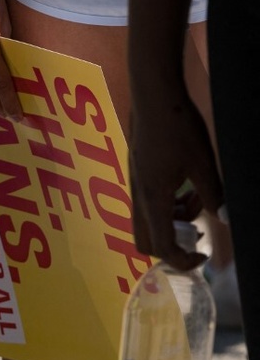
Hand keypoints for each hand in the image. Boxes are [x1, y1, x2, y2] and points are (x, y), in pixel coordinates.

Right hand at [129, 97, 222, 270]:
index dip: (182, 260)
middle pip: (144, 241)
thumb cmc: (178, 129)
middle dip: (170, 247)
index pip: (161, 246)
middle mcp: (139, 197)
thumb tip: (224, 218)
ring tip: (199, 201)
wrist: (153, 98)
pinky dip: (168, 206)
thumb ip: (213, 195)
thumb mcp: (203, 164)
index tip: (204, 256)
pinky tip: (186, 187)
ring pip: (149, 221)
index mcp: (153, 199)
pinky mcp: (138, 175)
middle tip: (196, 238)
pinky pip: (149, 203)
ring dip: (174, 222)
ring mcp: (135, 185)